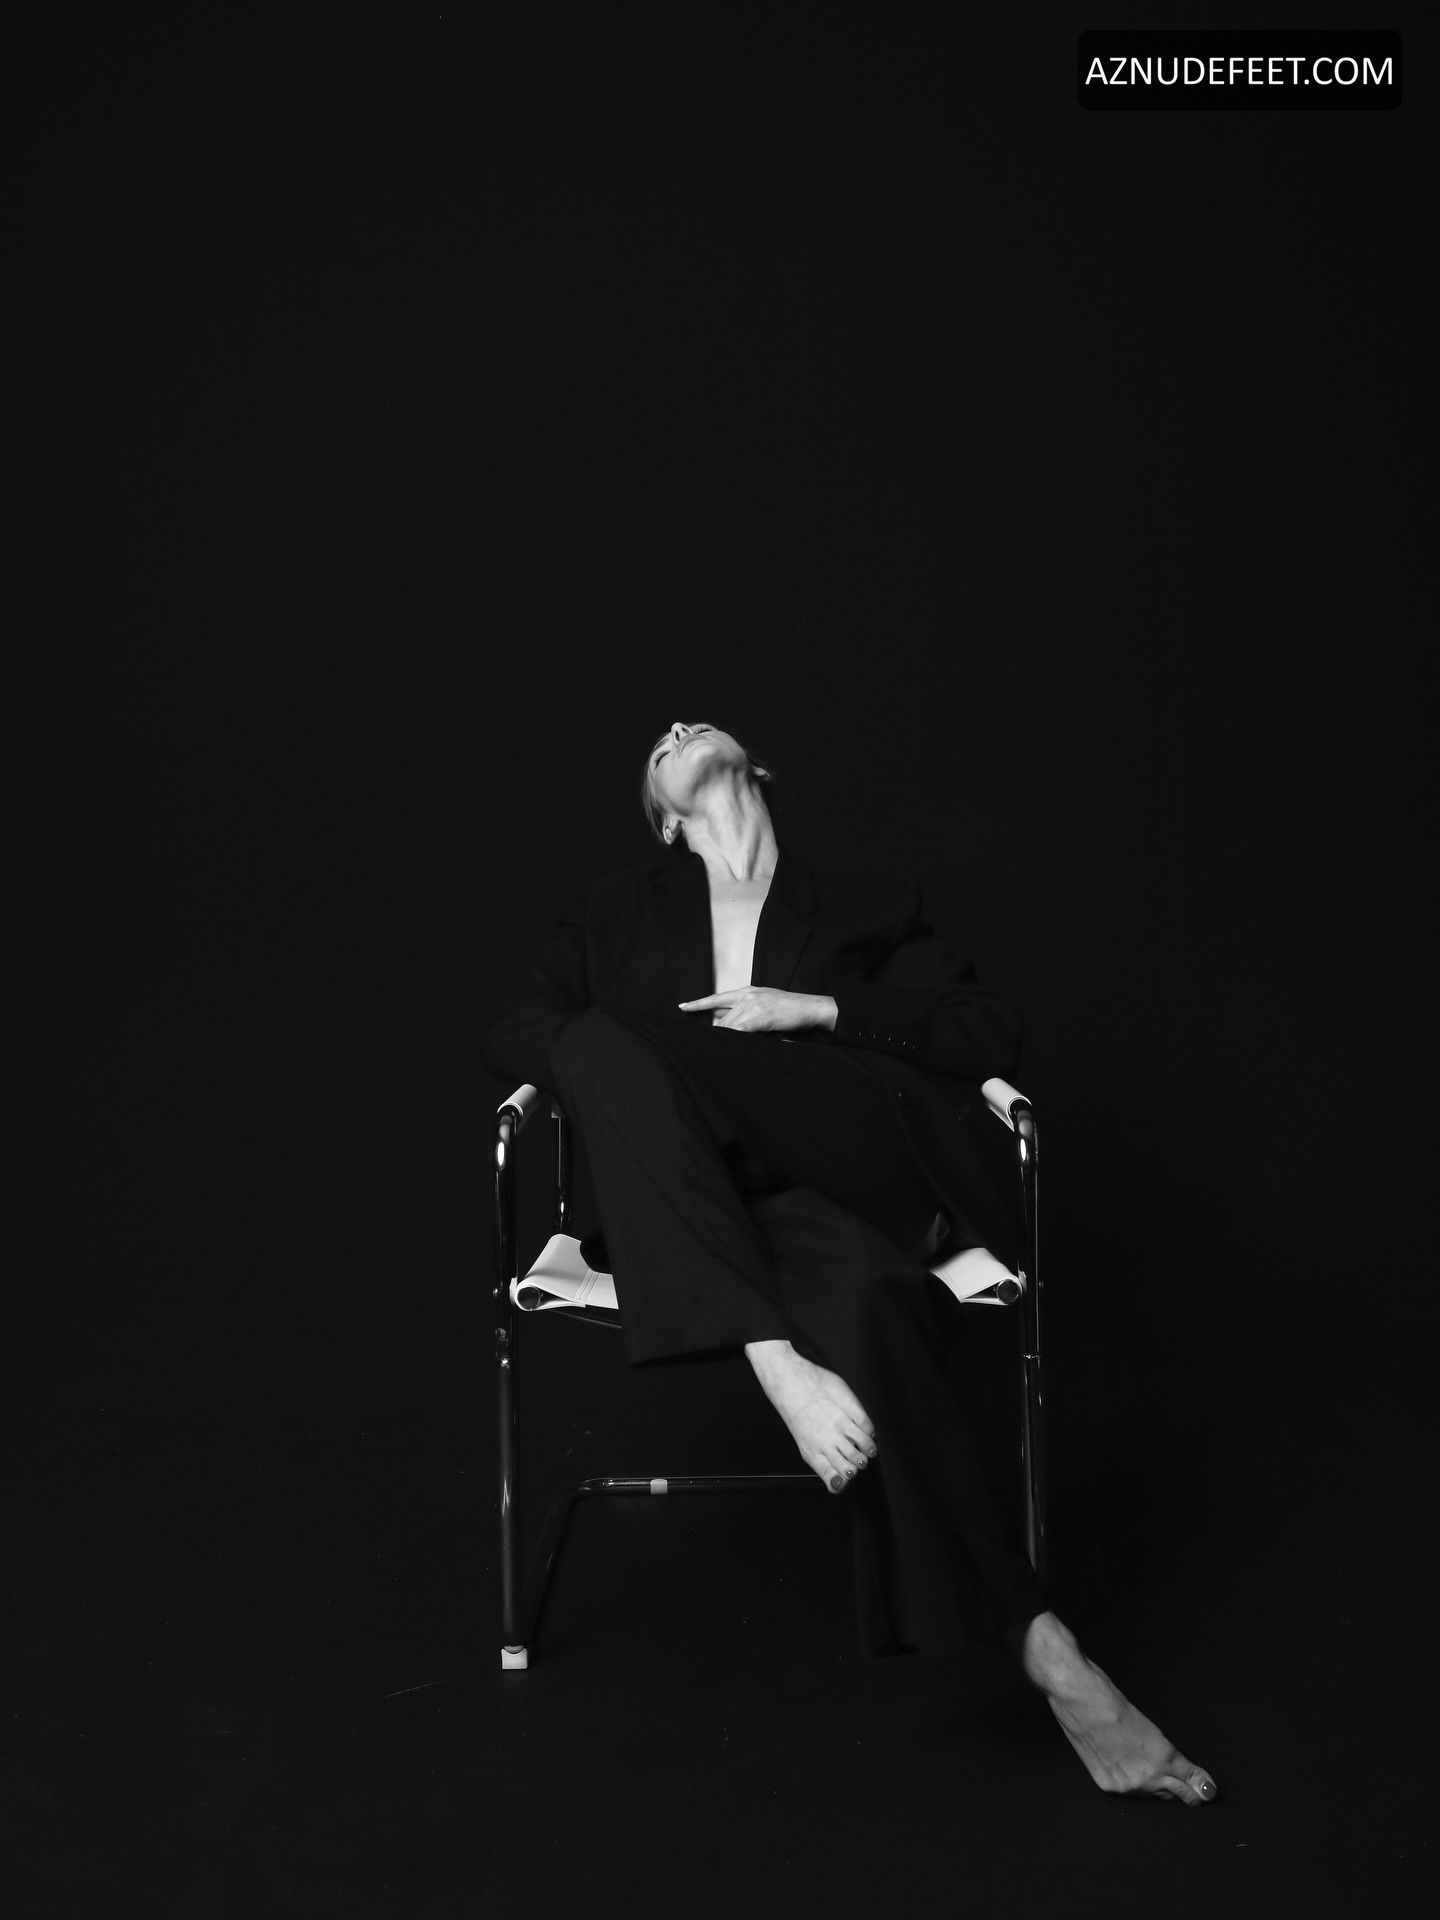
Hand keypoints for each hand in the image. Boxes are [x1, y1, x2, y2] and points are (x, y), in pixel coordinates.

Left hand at [678, 988, 837, 1032]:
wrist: (811, 1008)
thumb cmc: (791, 1010)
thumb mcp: (765, 1004)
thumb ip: (746, 1011)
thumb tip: (726, 1023)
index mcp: (747, 991)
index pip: (716, 998)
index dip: (698, 1003)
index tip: (683, 1007)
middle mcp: (747, 995)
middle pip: (721, 1019)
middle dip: (717, 1034)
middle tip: (709, 1046)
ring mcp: (753, 1004)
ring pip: (729, 1027)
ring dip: (726, 1039)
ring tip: (724, 1049)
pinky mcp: (759, 1016)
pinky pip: (739, 1031)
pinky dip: (733, 1039)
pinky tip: (730, 1046)